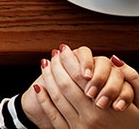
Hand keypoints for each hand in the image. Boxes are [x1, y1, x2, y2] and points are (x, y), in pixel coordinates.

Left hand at [23, 47, 138, 128]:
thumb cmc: (134, 121)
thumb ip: (132, 79)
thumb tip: (113, 59)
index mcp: (105, 107)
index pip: (80, 76)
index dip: (69, 60)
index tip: (63, 49)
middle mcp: (91, 117)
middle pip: (64, 85)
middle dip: (56, 66)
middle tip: (53, 53)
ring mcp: (79, 127)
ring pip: (56, 97)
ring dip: (47, 78)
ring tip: (45, 64)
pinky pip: (51, 114)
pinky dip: (43, 99)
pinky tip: (39, 87)